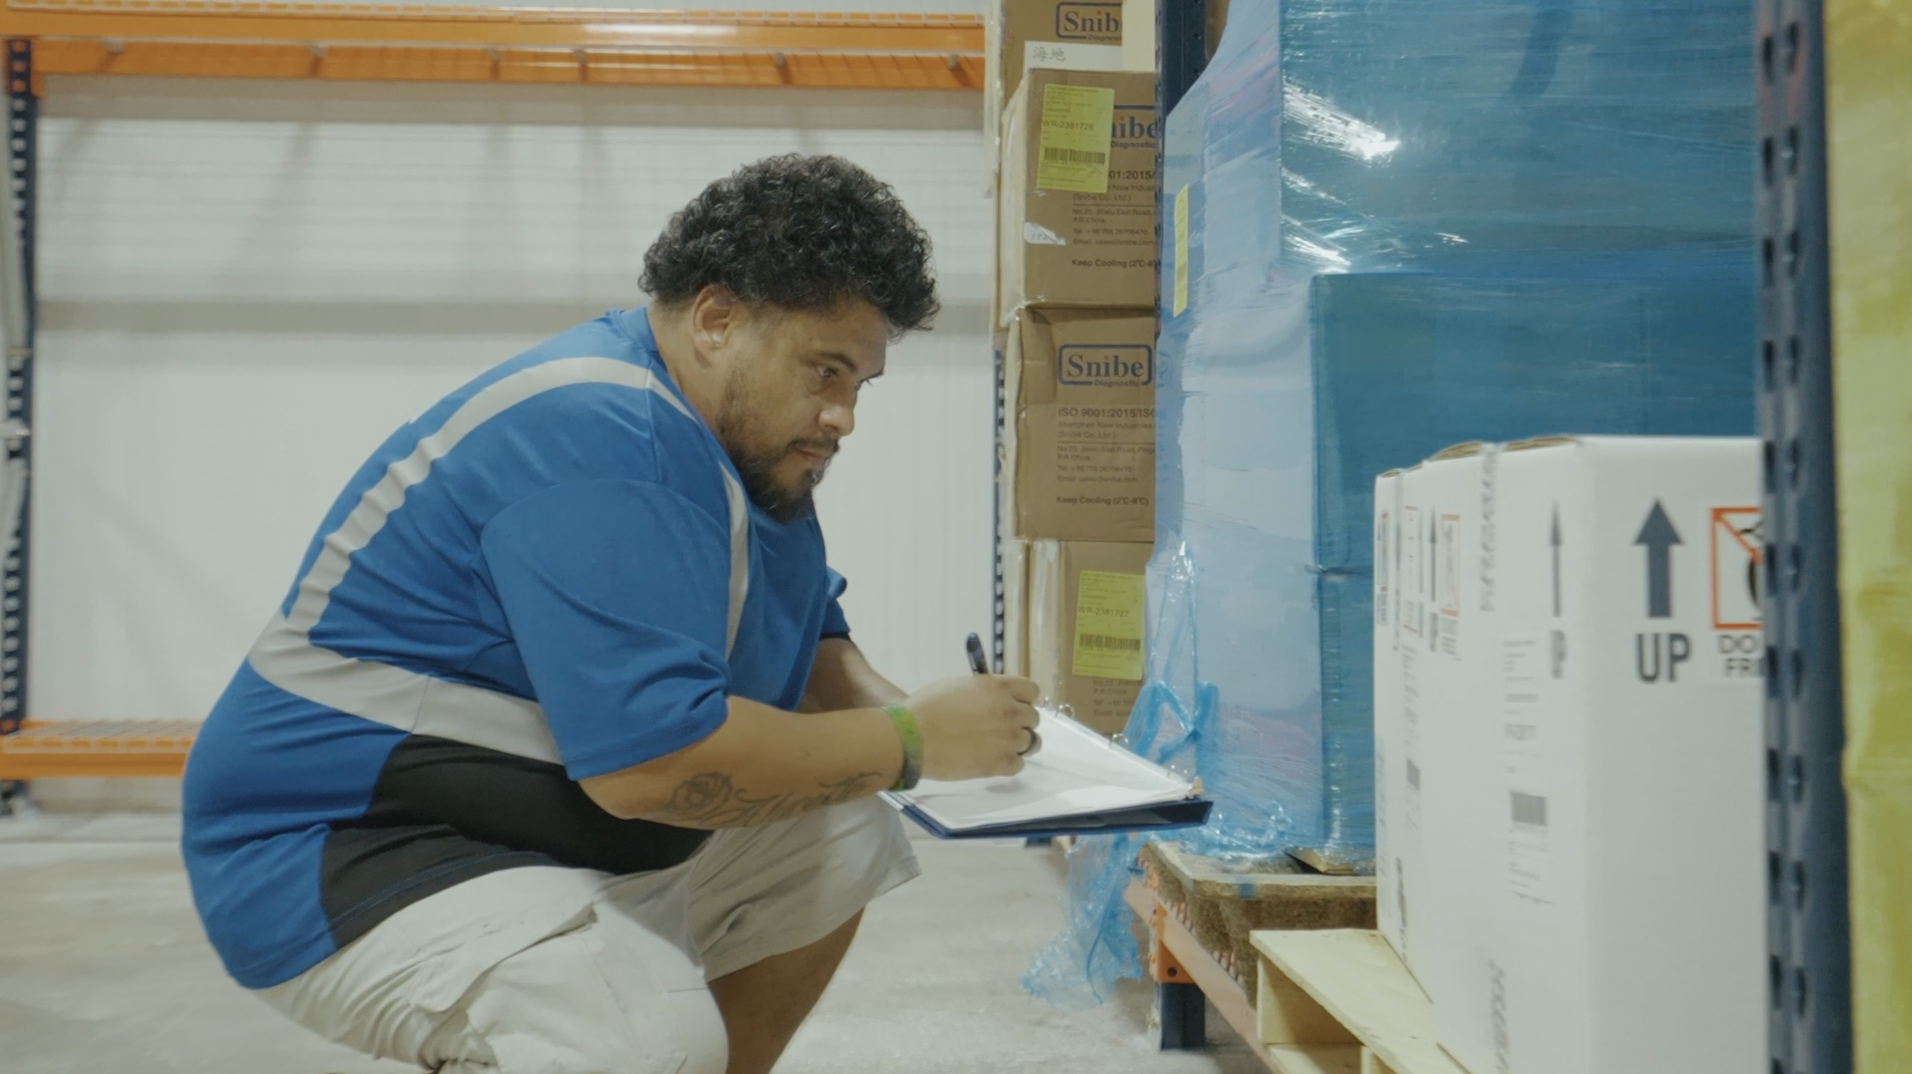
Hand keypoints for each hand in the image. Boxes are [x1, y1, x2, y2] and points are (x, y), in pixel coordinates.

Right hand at [904, 674, 1041, 781]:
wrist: (911, 738)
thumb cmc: (925, 708)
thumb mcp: (957, 686)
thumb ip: (982, 691)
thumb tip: (991, 700)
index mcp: (997, 687)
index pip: (1032, 691)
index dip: (1025, 700)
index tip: (1015, 706)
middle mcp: (1008, 710)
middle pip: (1033, 718)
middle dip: (1020, 723)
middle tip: (1000, 730)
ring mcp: (1008, 738)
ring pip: (1031, 742)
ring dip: (1017, 745)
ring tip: (995, 748)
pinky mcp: (1001, 763)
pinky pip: (1019, 764)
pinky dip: (1008, 764)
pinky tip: (990, 761)